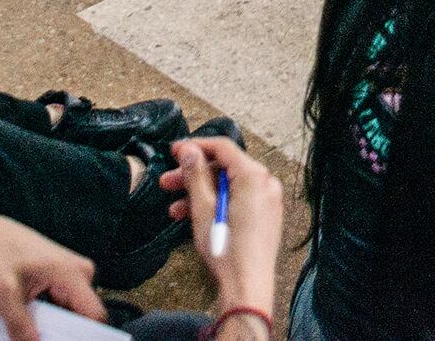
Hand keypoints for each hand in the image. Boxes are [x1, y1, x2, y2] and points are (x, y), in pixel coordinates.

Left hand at [0, 216, 103, 340]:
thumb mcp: (2, 294)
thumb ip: (19, 324)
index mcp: (71, 273)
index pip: (94, 315)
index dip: (85, 336)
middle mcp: (80, 272)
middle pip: (85, 316)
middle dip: (66, 334)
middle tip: (40, 338)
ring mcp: (74, 274)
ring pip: (75, 313)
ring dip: (57, 327)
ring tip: (34, 331)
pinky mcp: (66, 278)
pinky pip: (67, 306)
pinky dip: (53, 318)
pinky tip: (34, 323)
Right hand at [162, 135, 283, 314]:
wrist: (247, 287)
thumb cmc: (226, 250)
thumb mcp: (203, 208)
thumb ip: (195, 175)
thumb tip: (188, 150)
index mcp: (254, 176)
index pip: (222, 147)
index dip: (194, 147)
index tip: (173, 152)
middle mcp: (265, 184)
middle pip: (224, 169)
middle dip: (193, 176)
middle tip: (167, 183)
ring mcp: (267, 201)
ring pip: (228, 187)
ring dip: (200, 194)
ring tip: (175, 209)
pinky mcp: (264, 217)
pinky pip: (238, 200)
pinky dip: (217, 205)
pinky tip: (194, 218)